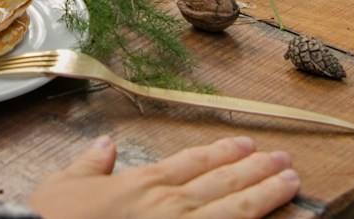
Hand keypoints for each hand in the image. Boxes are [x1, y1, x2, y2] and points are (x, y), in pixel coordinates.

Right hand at [23, 135, 297, 218]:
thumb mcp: (62, 186)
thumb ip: (88, 165)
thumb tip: (104, 144)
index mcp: (143, 184)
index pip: (192, 163)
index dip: (222, 152)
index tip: (246, 143)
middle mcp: (170, 205)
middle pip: (223, 183)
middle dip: (256, 170)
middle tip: (284, 159)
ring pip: (236, 209)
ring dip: (266, 194)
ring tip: (291, 182)